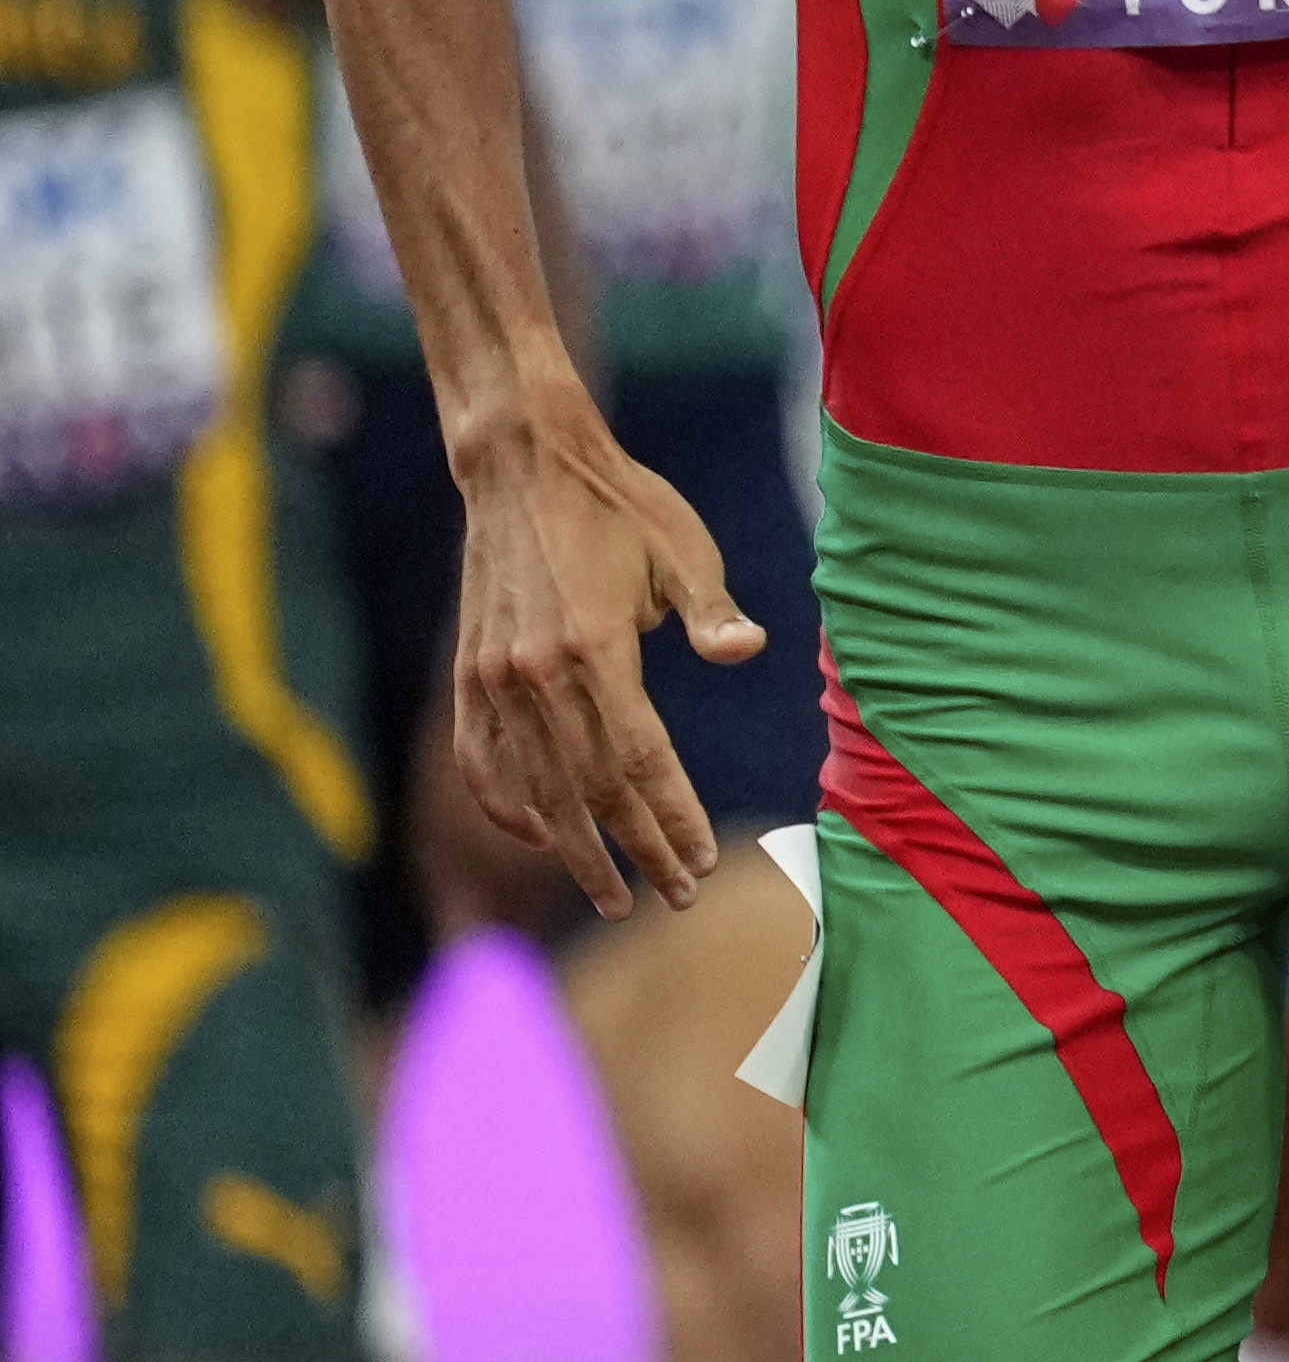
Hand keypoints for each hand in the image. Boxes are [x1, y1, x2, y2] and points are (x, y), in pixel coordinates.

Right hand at [453, 403, 758, 913]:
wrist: (524, 464)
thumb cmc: (620, 504)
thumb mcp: (682, 548)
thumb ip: (710, 611)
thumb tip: (746, 651)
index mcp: (596, 648)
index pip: (641, 761)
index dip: (670, 819)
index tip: (698, 865)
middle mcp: (538, 673)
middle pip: (591, 788)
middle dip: (634, 850)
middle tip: (668, 897)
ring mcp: (495, 676)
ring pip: (536, 785)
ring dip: (573, 846)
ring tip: (609, 893)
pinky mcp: (469, 671)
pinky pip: (481, 756)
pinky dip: (505, 802)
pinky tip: (536, 834)